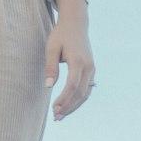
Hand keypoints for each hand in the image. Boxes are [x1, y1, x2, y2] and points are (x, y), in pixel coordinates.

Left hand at [44, 0, 94, 119]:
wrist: (76, 24)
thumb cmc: (61, 35)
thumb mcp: (51, 48)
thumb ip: (50, 67)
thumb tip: (48, 86)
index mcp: (78, 60)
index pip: (72, 85)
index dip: (64, 99)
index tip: (54, 109)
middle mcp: (88, 66)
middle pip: (80, 93)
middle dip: (68, 106)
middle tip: (56, 117)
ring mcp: (92, 68)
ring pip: (86, 93)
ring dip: (74, 105)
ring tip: (61, 114)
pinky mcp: (92, 70)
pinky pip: (87, 88)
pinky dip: (79, 99)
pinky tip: (69, 105)